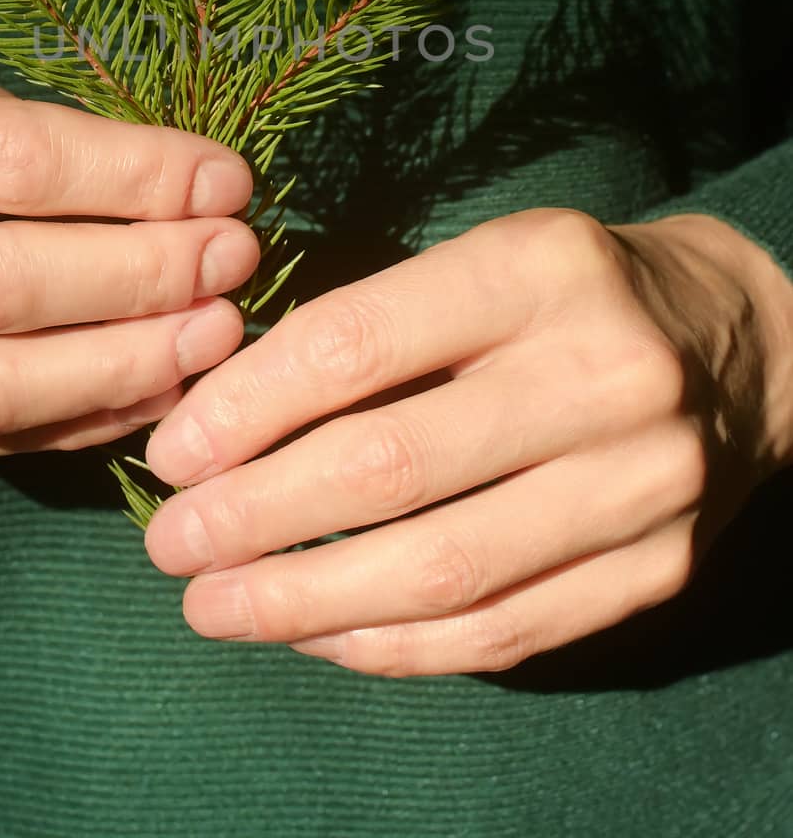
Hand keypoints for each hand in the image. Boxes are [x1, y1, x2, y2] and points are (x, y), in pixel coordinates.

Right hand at [0, 57, 257, 455]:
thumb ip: (17, 142)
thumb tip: (180, 194)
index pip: (7, 165)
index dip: (136, 178)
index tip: (225, 182)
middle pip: (1, 288)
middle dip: (144, 279)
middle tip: (235, 262)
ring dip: (123, 369)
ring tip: (214, 338)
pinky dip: (67, 424)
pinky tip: (143, 393)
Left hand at [142, 206, 792, 674]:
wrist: (742, 345)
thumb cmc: (572, 292)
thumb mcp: (483, 258)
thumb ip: (372, 324)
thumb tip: (222, 418)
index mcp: (538, 270)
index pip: (358, 344)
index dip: (246, 407)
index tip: (172, 452)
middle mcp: (600, 375)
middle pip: (390, 469)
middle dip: (254, 516)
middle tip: (170, 544)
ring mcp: (639, 485)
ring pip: (440, 572)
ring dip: (303, 601)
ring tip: (215, 606)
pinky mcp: (656, 570)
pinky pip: (501, 633)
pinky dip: (392, 646)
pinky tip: (317, 637)